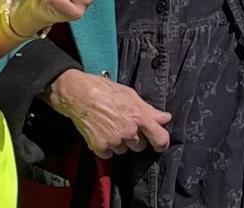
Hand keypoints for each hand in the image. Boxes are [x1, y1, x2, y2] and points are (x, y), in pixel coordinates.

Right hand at [48, 68, 171, 158]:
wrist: (78, 94)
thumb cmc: (104, 90)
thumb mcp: (130, 95)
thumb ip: (149, 110)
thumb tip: (165, 118)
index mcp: (138, 116)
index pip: (159, 137)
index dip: (161, 143)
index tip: (159, 144)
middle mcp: (128, 131)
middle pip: (140, 146)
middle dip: (135, 138)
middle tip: (124, 124)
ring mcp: (114, 140)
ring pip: (124, 150)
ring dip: (120, 142)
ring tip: (110, 126)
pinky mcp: (100, 147)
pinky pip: (109, 154)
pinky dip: (106, 146)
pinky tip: (102, 132)